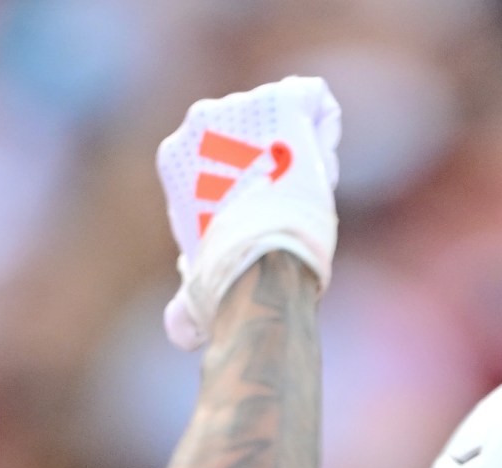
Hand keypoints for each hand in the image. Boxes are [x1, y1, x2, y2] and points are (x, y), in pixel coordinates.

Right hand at [155, 76, 339, 351]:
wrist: (260, 263)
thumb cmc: (227, 281)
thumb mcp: (196, 289)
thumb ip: (185, 301)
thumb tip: (178, 333)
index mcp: (176, 157)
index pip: (224, 154)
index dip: (250, 186)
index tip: (260, 215)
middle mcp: (201, 120)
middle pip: (255, 129)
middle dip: (276, 163)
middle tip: (286, 205)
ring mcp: (242, 105)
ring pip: (288, 119)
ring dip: (302, 153)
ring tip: (303, 195)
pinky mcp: (282, 100)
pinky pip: (316, 101)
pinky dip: (325, 133)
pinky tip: (321, 172)